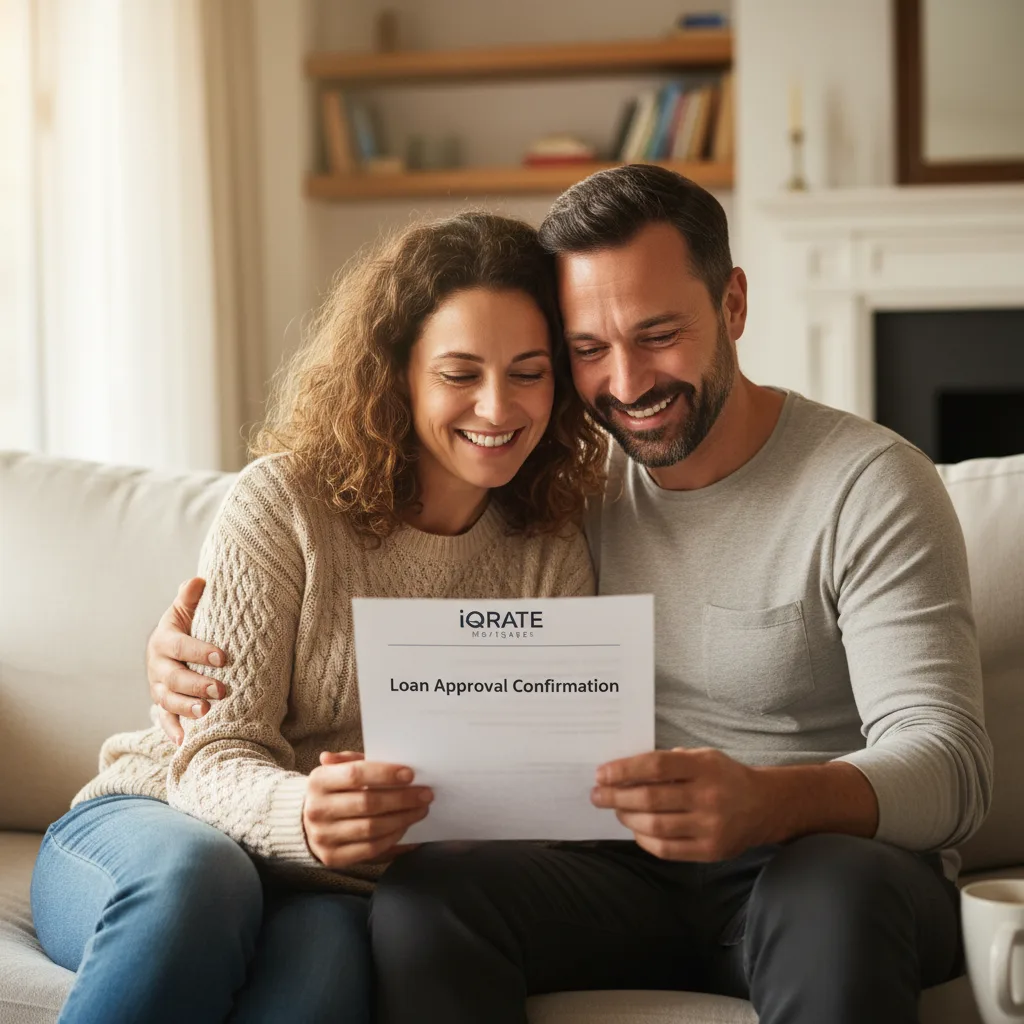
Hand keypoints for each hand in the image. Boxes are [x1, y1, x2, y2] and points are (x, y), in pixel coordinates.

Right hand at [147, 577, 228, 744]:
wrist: (169, 648)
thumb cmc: (185, 626)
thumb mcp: (185, 610)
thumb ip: (190, 597)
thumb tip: (198, 580)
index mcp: (163, 640)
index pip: (180, 646)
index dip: (199, 651)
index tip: (223, 657)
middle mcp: (157, 666)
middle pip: (173, 678)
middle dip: (196, 685)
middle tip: (220, 690)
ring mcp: (157, 688)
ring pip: (167, 701)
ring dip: (186, 709)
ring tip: (206, 713)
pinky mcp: (161, 705)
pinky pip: (163, 720)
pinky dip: (172, 731)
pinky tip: (184, 741)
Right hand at [303, 751, 431, 868]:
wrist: (309, 822)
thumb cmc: (334, 791)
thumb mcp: (338, 770)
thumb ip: (355, 760)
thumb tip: (375, 751)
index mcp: (319, 781)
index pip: (355, 774)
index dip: (385, 774)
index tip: (410, 774)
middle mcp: (317, 810)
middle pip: (367, 803)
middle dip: (402, 798)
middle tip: (425, 794)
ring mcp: (324, 836)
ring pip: (372, 828)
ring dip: (403, 818)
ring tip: (420, 809)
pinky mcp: (334, 857)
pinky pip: (371, 848)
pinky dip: (393, 838)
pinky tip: (405, 826)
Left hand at [591, 747, 771, 861]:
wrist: (765, 806)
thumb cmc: (724, 777)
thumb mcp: (703, 757)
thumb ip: (670, 761)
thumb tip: (626, 770)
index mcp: (704, 767)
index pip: (655, 766)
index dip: (624, 770)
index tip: (601, 774)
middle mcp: (708, 797)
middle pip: (650, 798)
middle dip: (616, 796)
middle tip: (597, 795)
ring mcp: (710, 827)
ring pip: (655, 826)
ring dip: (627, 818)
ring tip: (616, 810)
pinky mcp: (710, 851)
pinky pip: (667, 849)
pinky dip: (644, 839)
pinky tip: (636, 829)